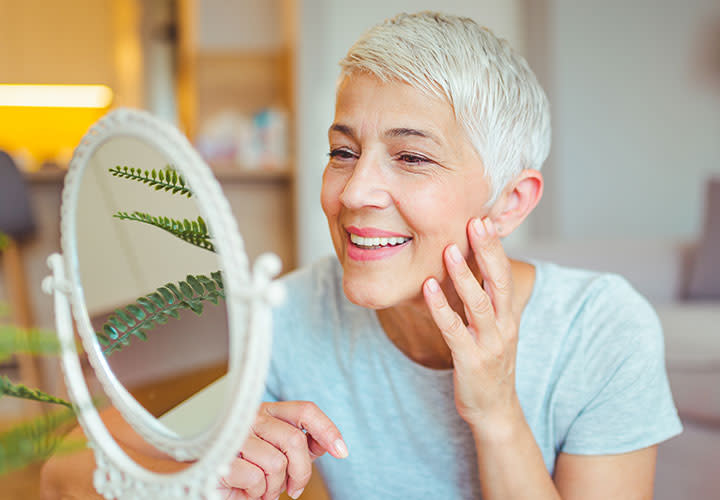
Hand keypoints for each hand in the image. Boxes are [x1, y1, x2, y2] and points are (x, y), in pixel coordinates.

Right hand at [218, 401, 347, 499]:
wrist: (204, 483)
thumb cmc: (245, 469)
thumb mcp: (279, 454)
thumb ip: (302, 445)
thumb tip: (328, 443)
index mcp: (268, 411)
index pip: (305, 410)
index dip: (328, 429)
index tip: (342, 451)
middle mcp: (251, 417)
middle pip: (295, 440)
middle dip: (301, 472)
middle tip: (293, 489)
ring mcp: (235, 435)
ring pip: (277, 463)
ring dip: (274, 486)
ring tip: (262, 489)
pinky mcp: (221, 457)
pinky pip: (256, 478)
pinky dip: (256, 492)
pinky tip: (246, 490)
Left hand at [422, 217, 519, 430]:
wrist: (494, 410)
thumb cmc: (489, 363)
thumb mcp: (494, 328)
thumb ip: (485, 300)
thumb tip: (470, 267)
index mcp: (508, 314)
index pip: (504, 273)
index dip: (496, 246)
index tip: (484, 218)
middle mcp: (504, 325)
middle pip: (499, 281)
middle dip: (488, 251)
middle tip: (476, 222)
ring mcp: (489, 344)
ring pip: (479, 303)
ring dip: (465, 276)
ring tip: (450, 249)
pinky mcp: (471, 360)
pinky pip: (454, 330)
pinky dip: (441, 307)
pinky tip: (428, 287)